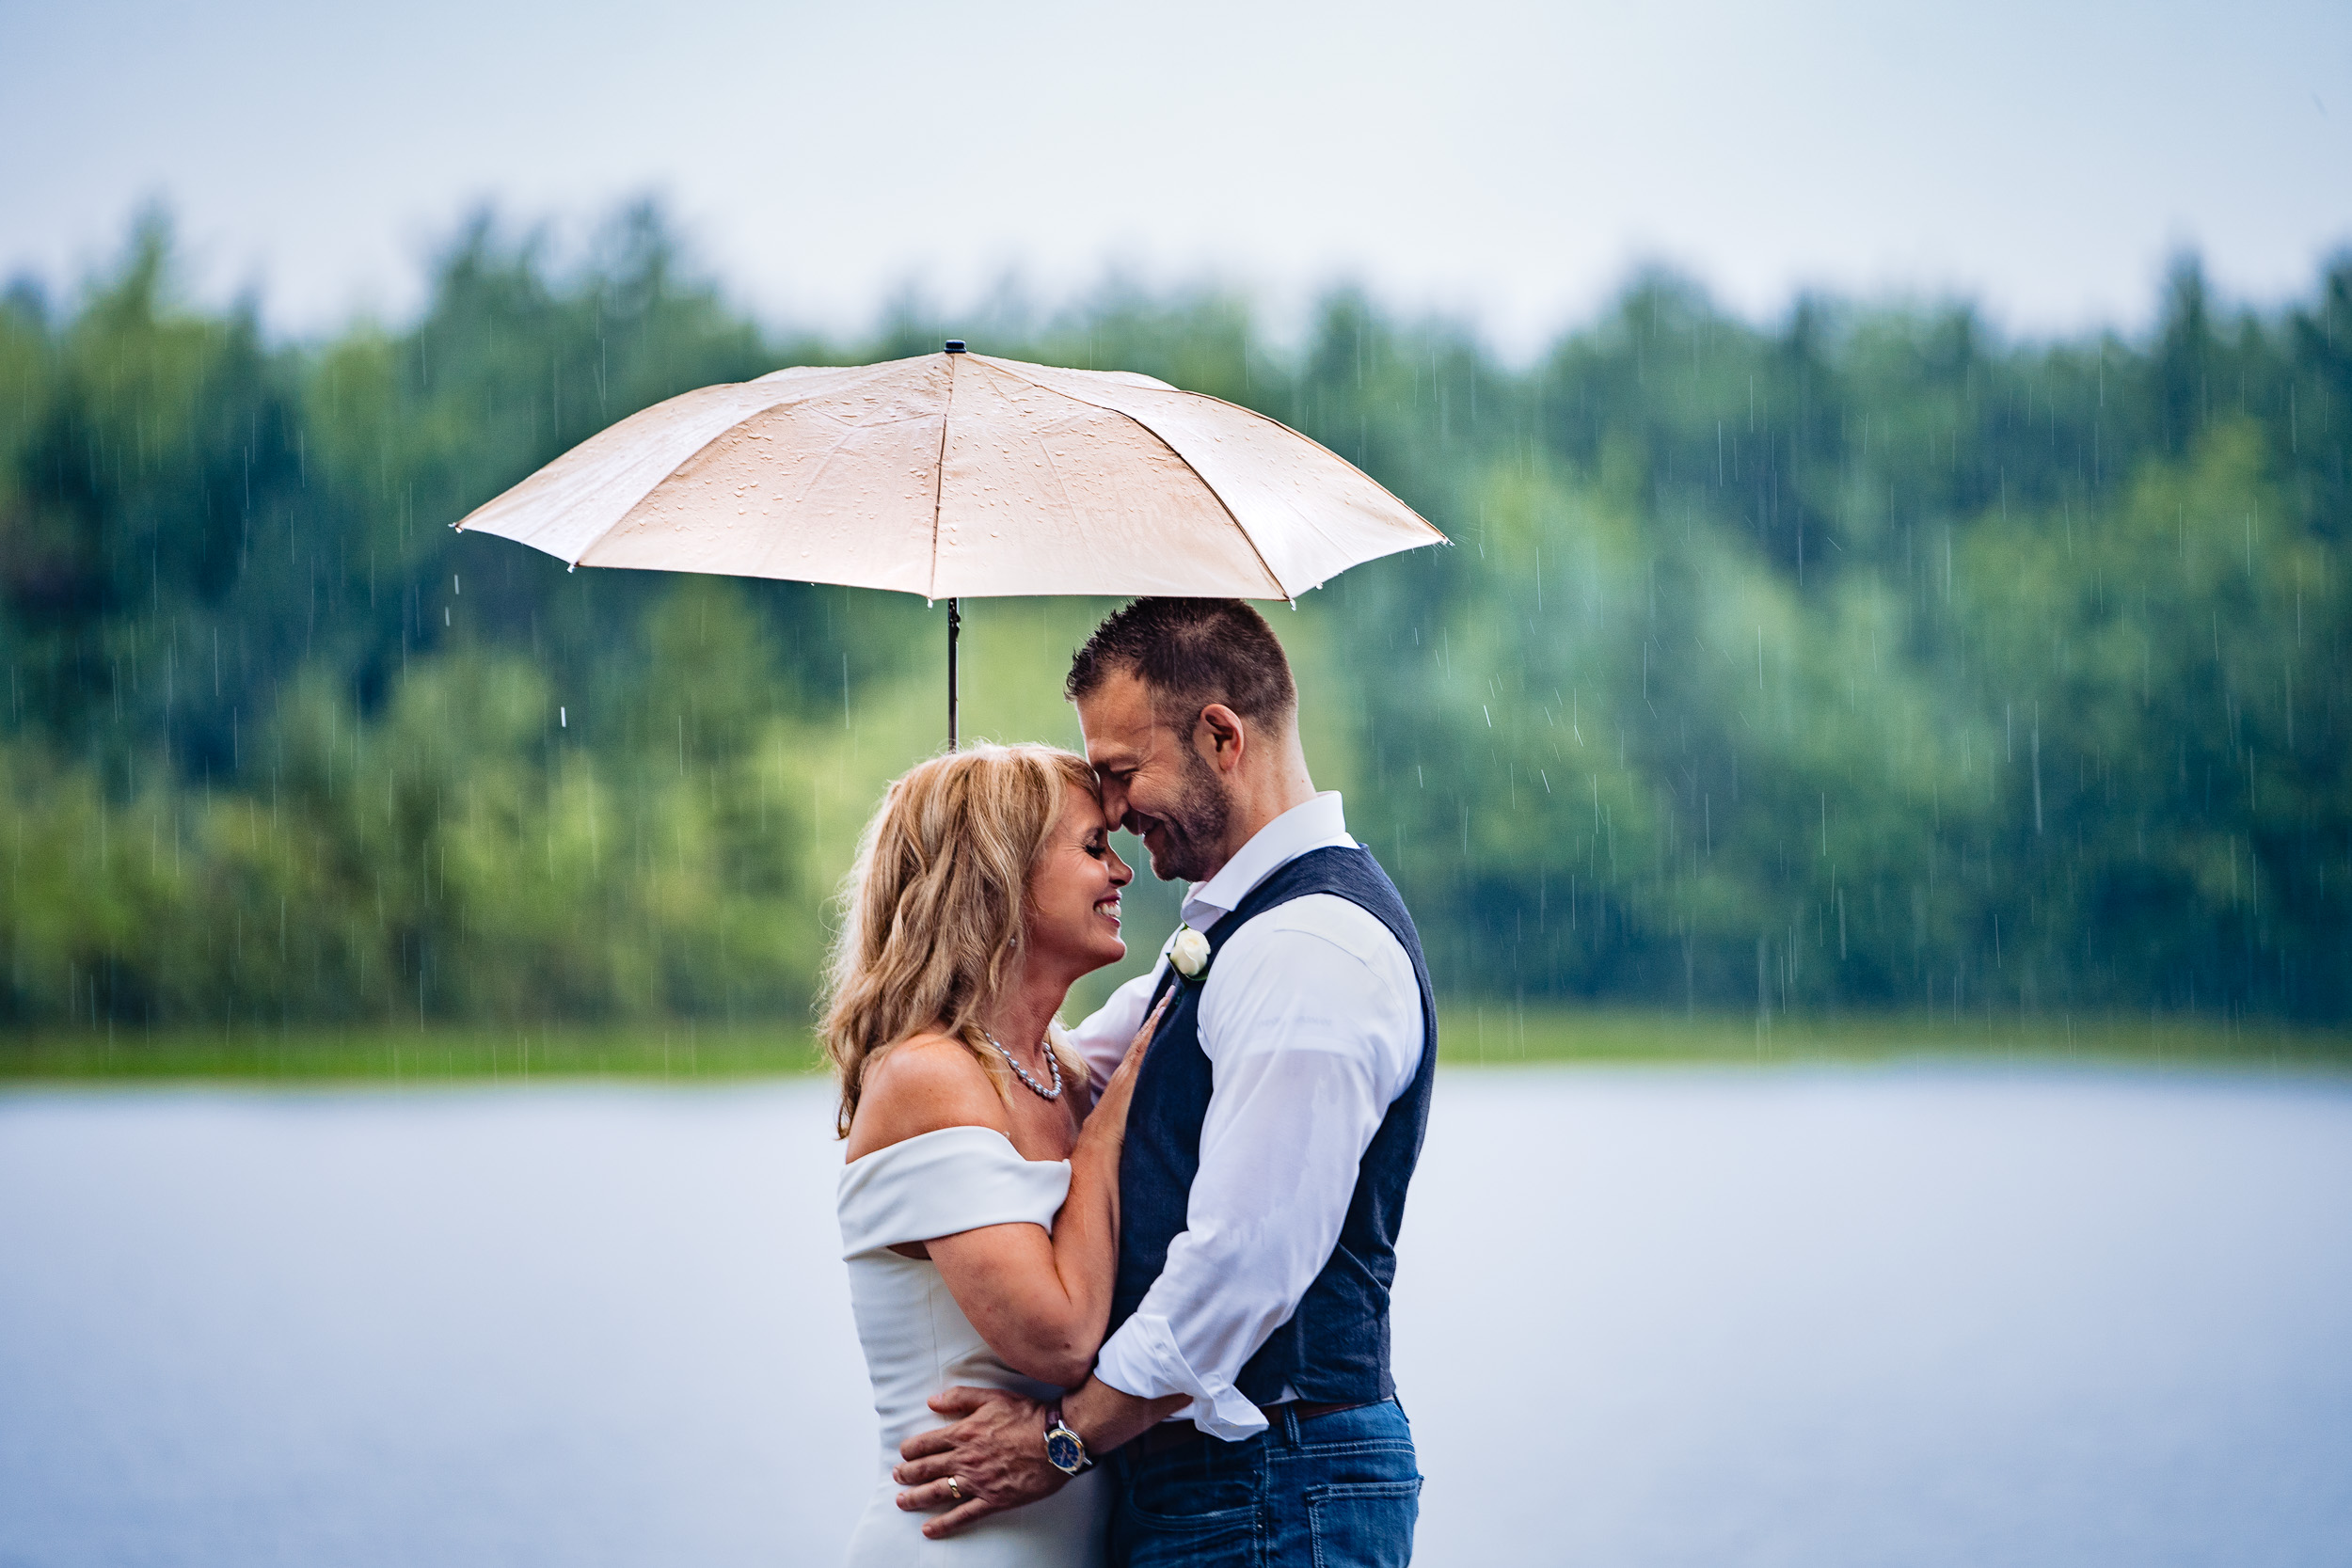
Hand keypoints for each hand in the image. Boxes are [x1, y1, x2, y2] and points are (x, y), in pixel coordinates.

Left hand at [892, 1386, 1064, 1538]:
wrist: (1056, 1441)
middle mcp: (965, 1459)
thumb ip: (960, 1397)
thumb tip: (932, 1401)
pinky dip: (943, 1524)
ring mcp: (978, 1482)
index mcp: (963, 1433)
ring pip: (938, 1492)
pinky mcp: (993, 1500)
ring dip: (916, 1498)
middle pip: (926, 1469)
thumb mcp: (992, 1397)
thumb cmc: (1028, 1416)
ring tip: (903, 1501)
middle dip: (906, 1474)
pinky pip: (962, 1515)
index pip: (926, 1444)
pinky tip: (929, 1529)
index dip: (910, 1450)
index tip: (904, 1453)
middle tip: (897, 1477)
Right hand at [1084, 992, 1169, 1139]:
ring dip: (1157, 1018)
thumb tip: (1152, 1100)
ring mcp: (1127, 1074)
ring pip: (1144, 1039)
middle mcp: (1125, 1072)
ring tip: (1171, 997)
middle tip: (1173, 990)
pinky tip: (1162, 1018)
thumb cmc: (1112, 1137)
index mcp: (1125, 1078)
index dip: (1153, 1025)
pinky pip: (1143, 1050)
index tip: (1166, 1004)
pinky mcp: (1131, 1080)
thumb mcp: (1127, 1114)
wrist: (1095, 1149)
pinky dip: (1152, 1032)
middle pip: (1143, 1036)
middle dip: (1158, 1013)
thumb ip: (1136, 1104)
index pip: (1141, 1045)